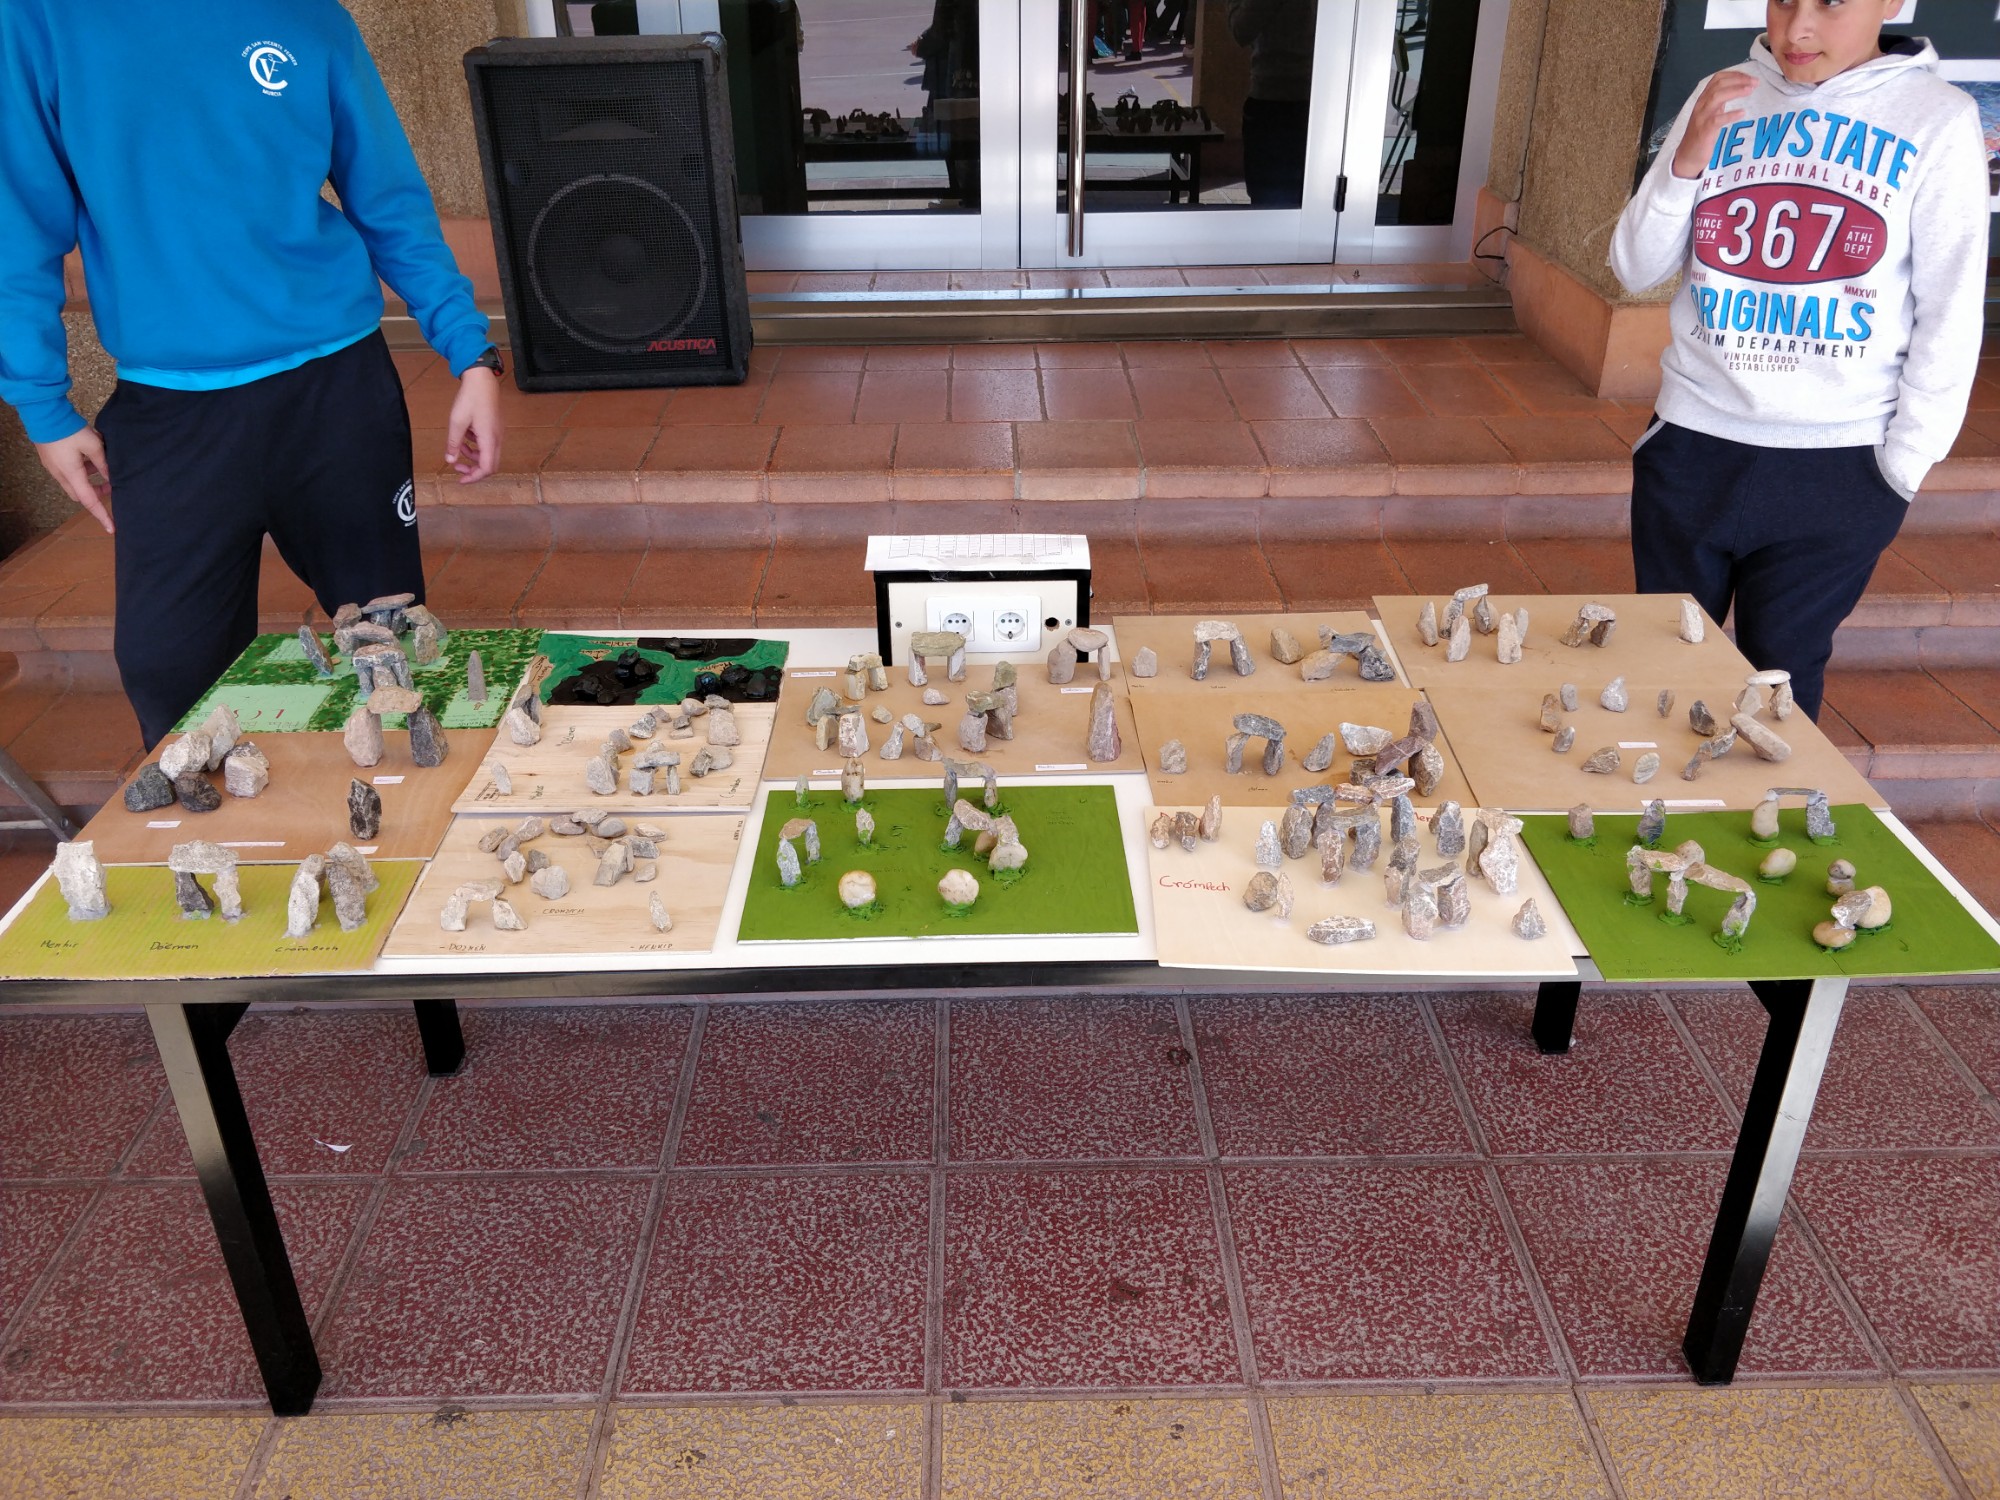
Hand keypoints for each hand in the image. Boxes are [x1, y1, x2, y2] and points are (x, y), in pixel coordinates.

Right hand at [34, 427, 112, 532]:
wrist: (45, 413)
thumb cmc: (69, 430)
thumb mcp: (94, 446)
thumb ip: (104, 464)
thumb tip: (112, 478)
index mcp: (71, 474)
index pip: (89, 501)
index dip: (102, 515)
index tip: (112, 528)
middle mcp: (60, 474)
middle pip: (81, 493)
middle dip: (96, 494)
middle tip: (112, 487)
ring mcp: (54, 466)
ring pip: (76, 481)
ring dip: (90, 479)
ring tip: (103, 467)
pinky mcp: (52, 458)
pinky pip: (70, 470)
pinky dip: (82, 469)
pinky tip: (91, 457)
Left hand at [445, 366, 502, 483]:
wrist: (482, 380)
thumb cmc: (470, 398)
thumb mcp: (456, 422)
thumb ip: (453, 443)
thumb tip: (450, 460)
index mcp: (489, 439)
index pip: (487, 468)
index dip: (474, 477)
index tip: (461, 480)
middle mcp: (497, 439)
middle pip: (491, 464)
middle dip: (474, 470)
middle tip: (458, 468)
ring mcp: (497, 433)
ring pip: (489, 454)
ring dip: (474, 457)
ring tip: (459, 450)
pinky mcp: (495, 427)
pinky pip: (488, 444)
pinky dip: (477, 446)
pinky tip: (466, 437)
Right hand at [1672, 72, 1756, 178]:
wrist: (1688, 156)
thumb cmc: (1702, 135)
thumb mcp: (1710, 113)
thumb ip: (1719, 101)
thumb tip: (1736, 89)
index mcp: (1703, 99)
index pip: (1717, 79)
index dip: (1735, 75)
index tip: (1750, 77)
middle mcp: (1701, 105)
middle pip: (1718, 85)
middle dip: (1739, 80)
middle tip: (1755, 82)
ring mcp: (1702, 118)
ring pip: (1716, 97)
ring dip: (1735, 91)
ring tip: (1750, 90)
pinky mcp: (1704, 131)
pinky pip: (1717, 120)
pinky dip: (1730, 115)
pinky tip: (1742, 113)